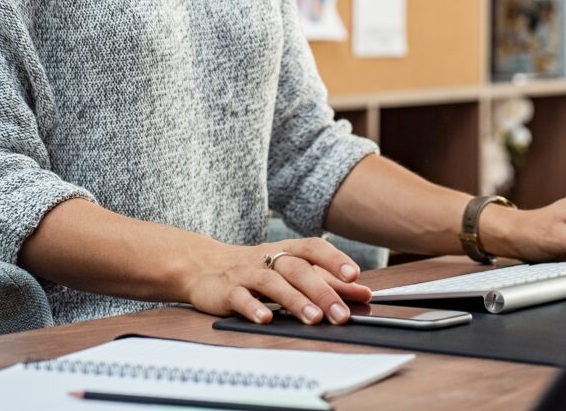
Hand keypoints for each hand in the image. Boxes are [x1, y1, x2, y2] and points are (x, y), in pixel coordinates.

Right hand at [186, 237, 372, 324]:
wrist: (202, 266)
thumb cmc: (254, 269)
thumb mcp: (289, 271)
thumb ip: (326, 281)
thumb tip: (363, 292)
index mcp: (284, 250)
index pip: (312, 247)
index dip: (333, 259)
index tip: (354, 274)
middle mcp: (266, 259)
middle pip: (296, 269)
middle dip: (321, 291)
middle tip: (340, 314)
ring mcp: (245, 274)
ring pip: (272, 283)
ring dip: (294, 300)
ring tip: (313, 318)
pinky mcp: (226, 291)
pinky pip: (239, 298)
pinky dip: (252, 308)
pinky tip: (265, 318)